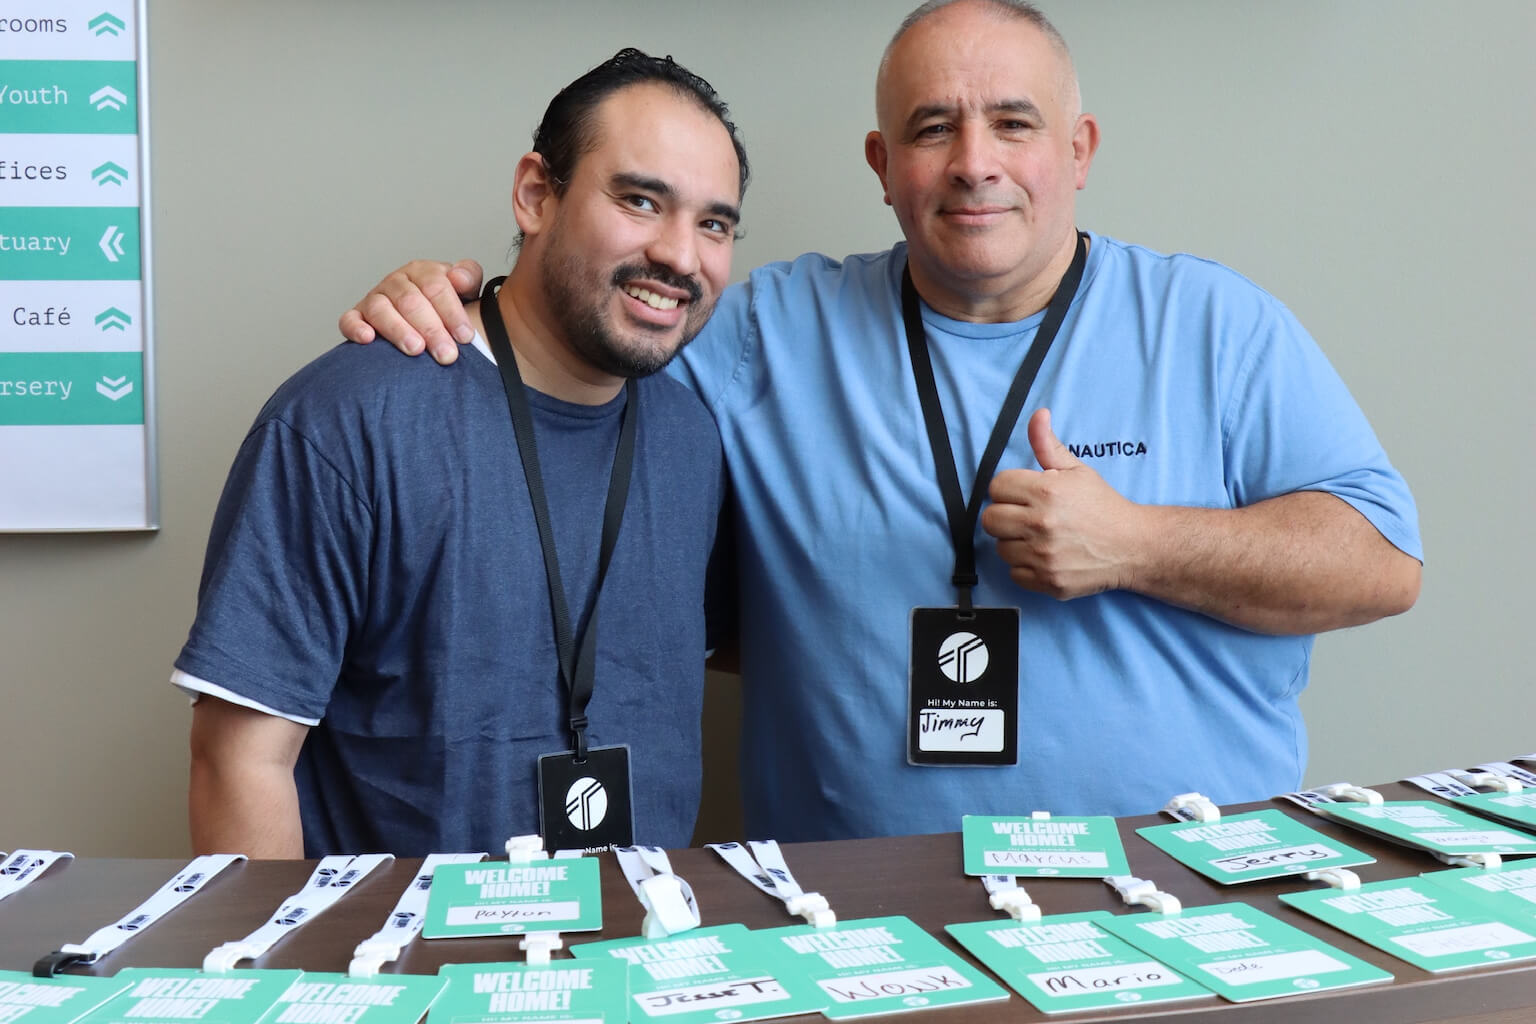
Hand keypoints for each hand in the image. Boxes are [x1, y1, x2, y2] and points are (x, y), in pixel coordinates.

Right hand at [338, 259, 484, 364]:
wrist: (426, 316)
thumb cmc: (446, 306)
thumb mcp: (464, 288)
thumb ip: (468, 277)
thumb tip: (458, 278)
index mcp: (422, 272)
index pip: (436, 287)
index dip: (452, 312)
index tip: (465, 336)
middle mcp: (396, 282)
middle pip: (410, 301)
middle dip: (431, 329)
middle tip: (447, 354)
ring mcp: (374, 298)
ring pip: (381, 310)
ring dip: (398, 330)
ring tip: (416, 349)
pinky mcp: (357, 316)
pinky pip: (349, 319)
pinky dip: (356, 328)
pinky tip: (368, 339)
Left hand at [980, 408, 1138, 599]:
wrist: (1132, 545)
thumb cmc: (1103, 506)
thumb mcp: (1077, 470)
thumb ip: (1048, 445)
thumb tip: (1037, 416)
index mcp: (1046, 492)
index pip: (996, 487)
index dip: (1008, 489)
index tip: (1022, 495)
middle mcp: (1042, 524)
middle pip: (990, 519)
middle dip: (1006, 515)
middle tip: (1026, 516)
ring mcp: (1044, 556)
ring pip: (1001, 548)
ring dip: (1015, 542)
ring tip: (1038, 537)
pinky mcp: (1048, 581)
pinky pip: (1015, 573)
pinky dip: (1026, 567)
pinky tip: (1045, 556)